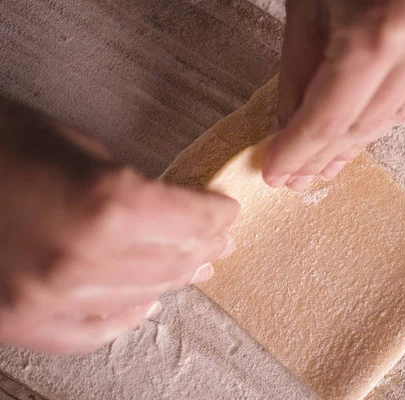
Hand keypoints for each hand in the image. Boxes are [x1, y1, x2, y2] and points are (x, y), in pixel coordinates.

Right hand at [0, 98, 238, 354]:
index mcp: (104, 203)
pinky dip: (125, 316)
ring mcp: (45, 299)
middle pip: (173, 262)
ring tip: (193, 268)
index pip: (192, 218)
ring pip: (141, 298)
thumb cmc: (0, 142)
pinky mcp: (17, 322)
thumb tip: (173, 213)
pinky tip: (143, 303)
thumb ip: (131, 188)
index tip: (227, 213)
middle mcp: (79, 259)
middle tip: (219, 241)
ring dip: (174, 281)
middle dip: (204, 247)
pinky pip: (92, 331)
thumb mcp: (78, 147)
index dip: (217, 214)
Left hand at [263, 0, 404, 190]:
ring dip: (358, 140)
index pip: (328, 119)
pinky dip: (400, 114)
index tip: (277, 170)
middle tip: (298, 173)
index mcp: (377, 34)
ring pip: (398, 116)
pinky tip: (377, 124)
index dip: (298, 152)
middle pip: (363, 125)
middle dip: (324, 154)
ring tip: (329, 158)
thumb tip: (288, 121)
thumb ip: (299, 66)